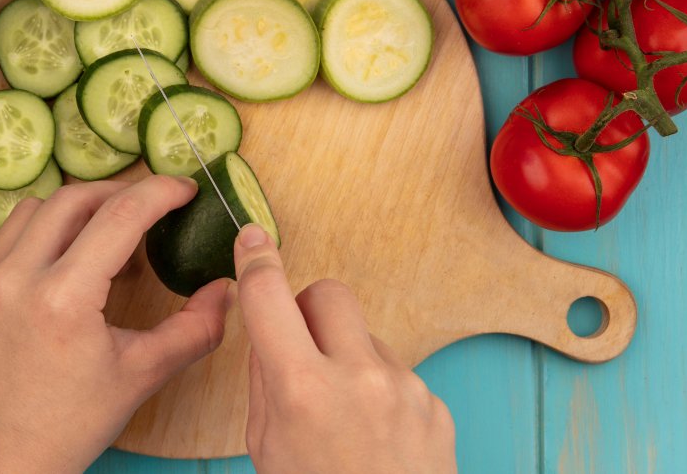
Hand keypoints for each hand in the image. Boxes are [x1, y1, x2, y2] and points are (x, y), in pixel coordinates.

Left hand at [0, 176, 231, 473]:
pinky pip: (2, 245)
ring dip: (72, 212)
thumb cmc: (71, 423)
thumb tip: (225, 289)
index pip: (121, 215)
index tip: (183, 190)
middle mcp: (15, 280)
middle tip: (146, 208)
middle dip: (117, 194)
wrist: (1, 460)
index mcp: (63, 299)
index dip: (160, 192)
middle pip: (73, 199)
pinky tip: (59, 271)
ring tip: (101, 238)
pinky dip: (37, 242)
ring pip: (31, 212)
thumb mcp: (142, 375)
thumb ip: (194, 329)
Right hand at [234, 224, 456, 473]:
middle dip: (307, 309)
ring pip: (364, 337)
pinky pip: (396, 372)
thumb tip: (270, 335)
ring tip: (343, 418)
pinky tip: (374, 436)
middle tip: (300, 347)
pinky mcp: (435, 403)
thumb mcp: (266, 447)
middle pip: (328, 293)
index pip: (270, 295)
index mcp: (302, 389)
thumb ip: (265, 382)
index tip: (252, 239)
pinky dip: (379, 392)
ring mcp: (405, 388)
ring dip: (346, 358)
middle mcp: (358, 377)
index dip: (256, 259)